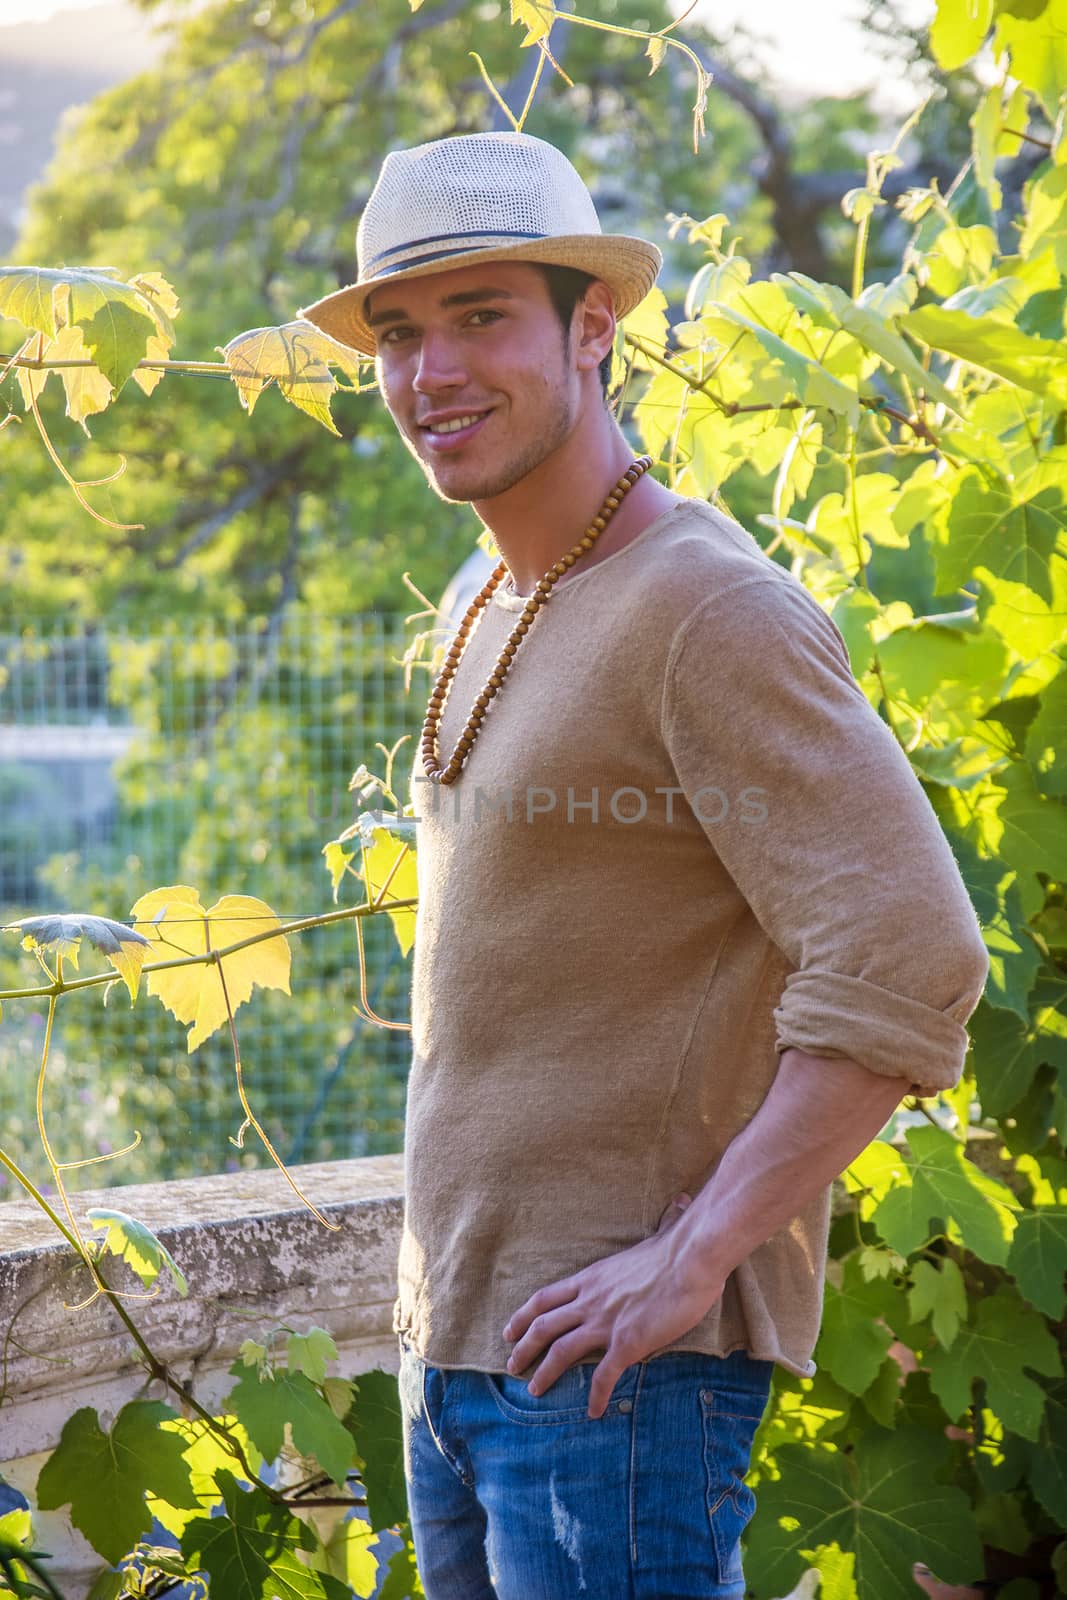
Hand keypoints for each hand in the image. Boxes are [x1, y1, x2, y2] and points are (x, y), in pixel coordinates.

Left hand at [501, 1193, 723, 1419]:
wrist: (691, 1260)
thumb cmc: (678, 1248)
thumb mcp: (658, 1236)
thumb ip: (661, 1225)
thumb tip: (679, 1204)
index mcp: (591, 1278)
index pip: (545, 1298)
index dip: (523, 1316)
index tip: (510, 1331)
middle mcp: (590, 1300)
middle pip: (543, 1326)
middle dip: (523, 1348)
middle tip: (512, 1366)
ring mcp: (606, 1322)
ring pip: (561, 1351)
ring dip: (545, 1373)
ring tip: (535, 1391)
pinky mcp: (627, 1342)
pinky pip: (604, 1375)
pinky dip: (596, 1396)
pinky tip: (594, 1411)